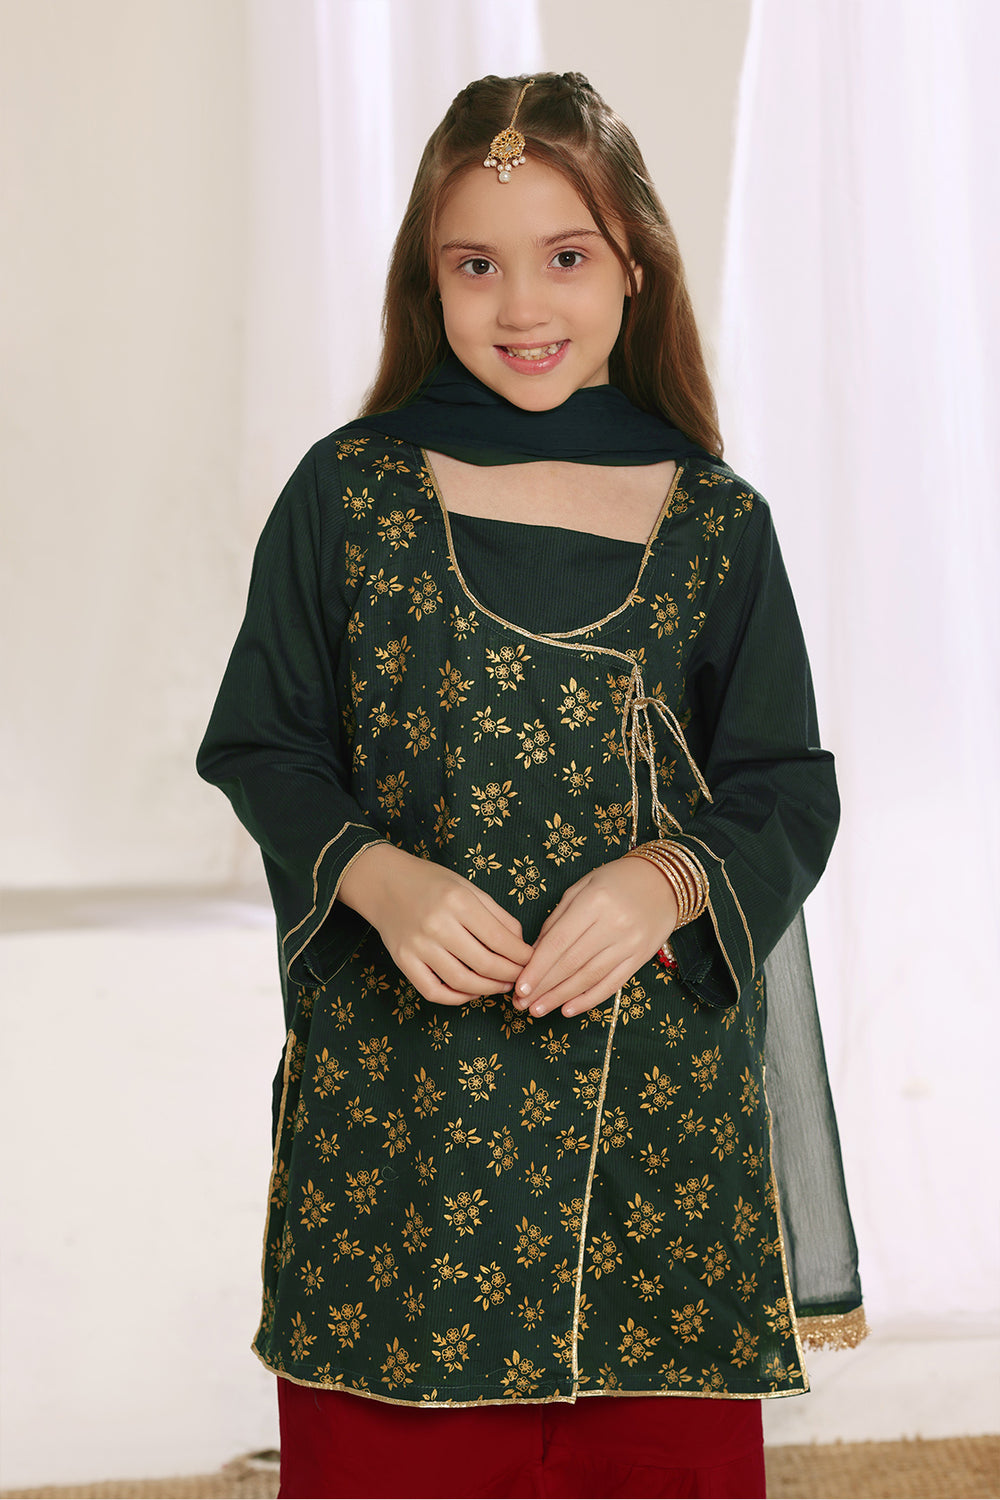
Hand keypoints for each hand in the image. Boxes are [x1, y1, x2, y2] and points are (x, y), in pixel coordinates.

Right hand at [338, 843, 532, 1004]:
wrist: (383, 882)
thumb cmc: (430, 882)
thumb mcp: (467, 887)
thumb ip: (497, 915)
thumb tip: (521, 945)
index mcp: (457, 901)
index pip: (500, 939)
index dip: (521, 956)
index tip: (532, 961)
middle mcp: (437, 924)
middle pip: (484, 964)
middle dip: (510, 975)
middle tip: (520, 978)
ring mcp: (417, 946)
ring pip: (462, 982)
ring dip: (487, 990)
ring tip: (500, 986)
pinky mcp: (402, 961)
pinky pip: (433, 991)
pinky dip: (456, 998)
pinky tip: (470, 992)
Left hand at [512, 856, 677, 1019]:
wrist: (664, 882)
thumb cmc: (616, 881)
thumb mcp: (582, 887)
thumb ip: (558, 918)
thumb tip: (534, 952)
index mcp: (594, 902)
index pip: (559, 942)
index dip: (537, 968)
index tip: (519, 987)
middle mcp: (613, 924)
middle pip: (571, 963)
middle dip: (543, 987)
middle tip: (520, 1005)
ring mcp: (630, 944)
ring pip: (589, 977)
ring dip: (560, 997)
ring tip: (538, 1010)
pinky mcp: (641, 958)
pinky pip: (612, 984)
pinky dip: (589, 1000)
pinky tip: (568, 1010)